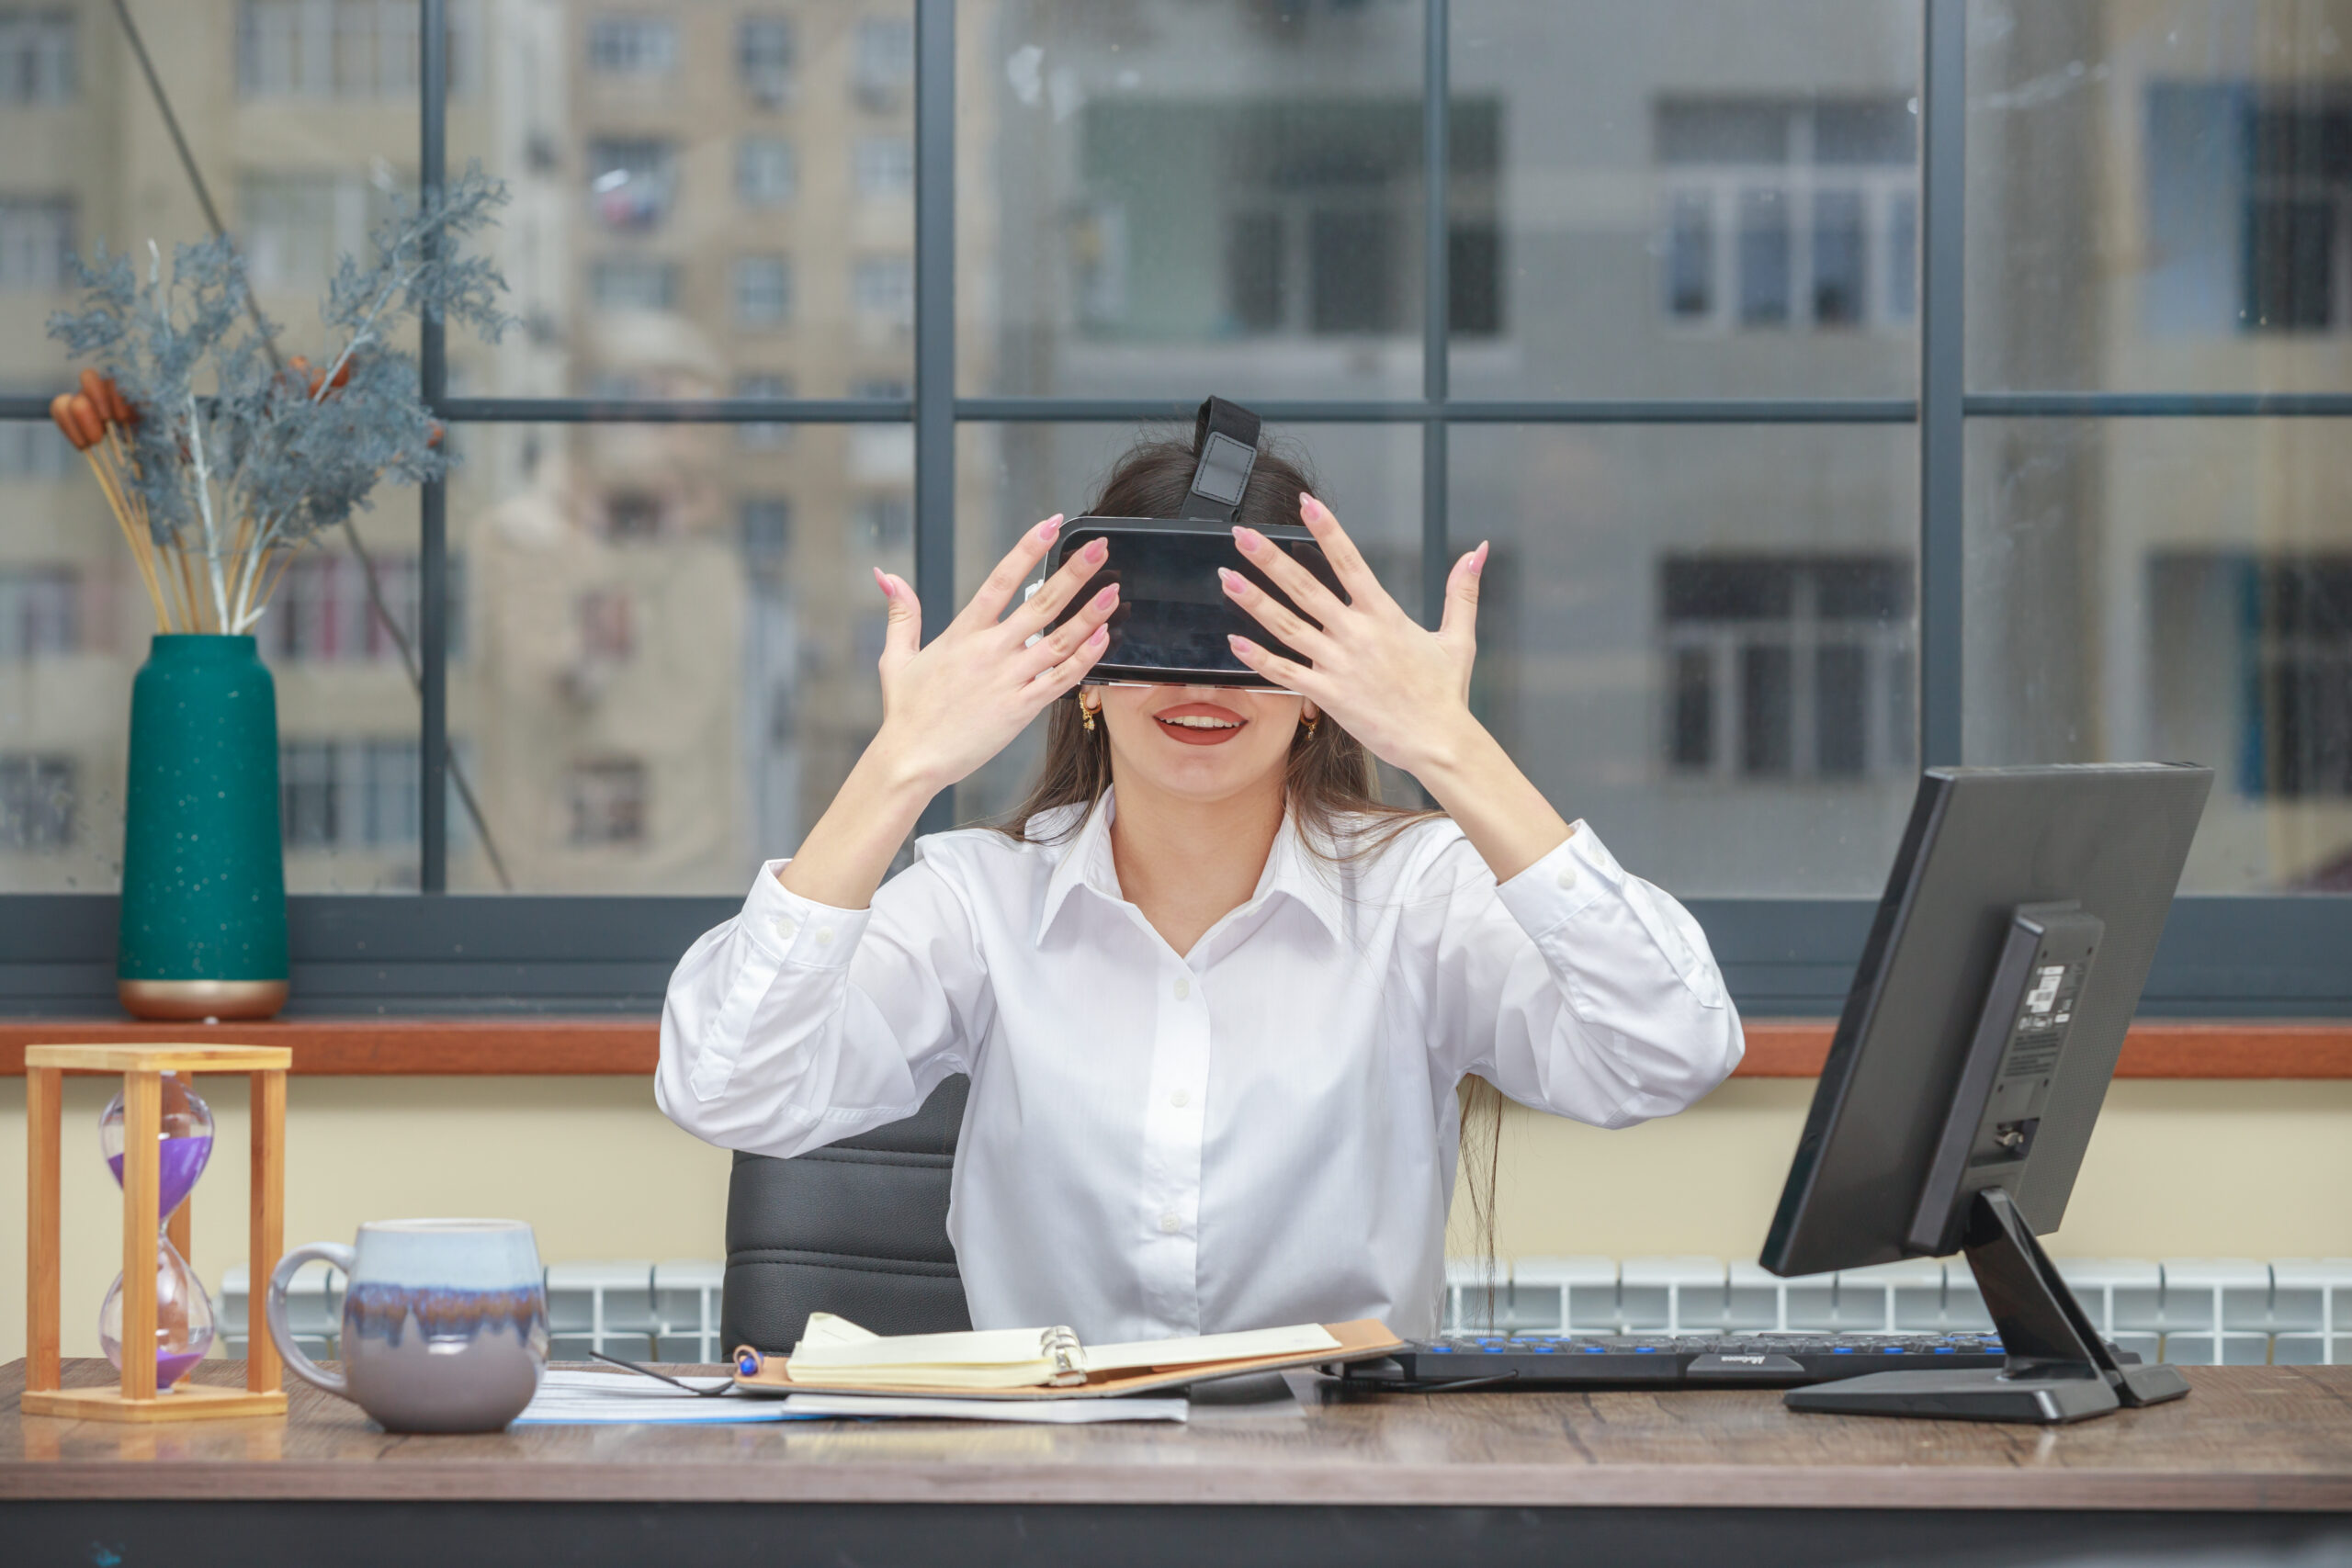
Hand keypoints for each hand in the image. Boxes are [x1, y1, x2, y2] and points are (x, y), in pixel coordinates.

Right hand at [868, 516, 1119, 792]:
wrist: (912, 759)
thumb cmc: (906, 711)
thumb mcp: (896, 656)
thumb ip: (901, 612)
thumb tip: (886, 575)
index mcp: (963, 633)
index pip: (1000, 580)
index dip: (1027, 549)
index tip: (1051, 524)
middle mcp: (990, 651)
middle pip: (1040, 604)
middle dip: (1073, 573)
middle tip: (1099, 549)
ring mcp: (1008, 679)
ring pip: (1059, 641)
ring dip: (1089, 615)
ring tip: (1114, 591)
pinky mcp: (1021, 709)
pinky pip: (1061, 679)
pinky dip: (1085, 657)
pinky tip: (1104, 638)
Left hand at [1220, 494, 1488, 778]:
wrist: (1438, 742)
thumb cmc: (1445, 693)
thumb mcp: (1459, 637)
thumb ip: (1462, 590)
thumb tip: (1478, 549)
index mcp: (1384, 615)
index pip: (1350, 561)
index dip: (1327, 530)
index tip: (1306, 504)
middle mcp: (1357, 634)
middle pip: (1306, 587)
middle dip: (1270, 559)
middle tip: (1241, 535)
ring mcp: (1339, 664)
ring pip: (1287, 626)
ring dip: (1254, 601)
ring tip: (1226, 577)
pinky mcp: (1328, 694)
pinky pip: (1285, 673)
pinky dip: (1258, 658)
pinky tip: (1234, 642)